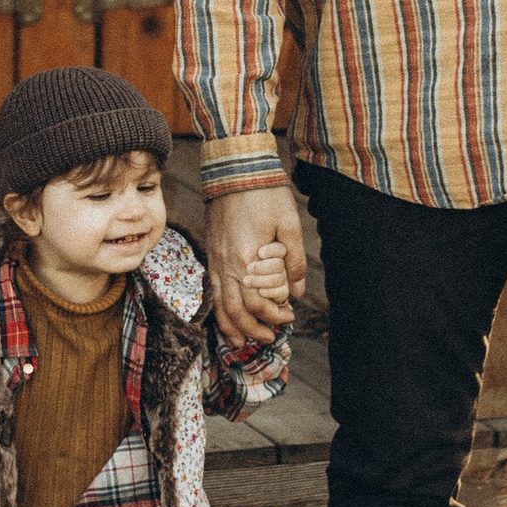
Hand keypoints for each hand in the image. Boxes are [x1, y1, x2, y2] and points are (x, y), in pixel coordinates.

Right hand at [205, 185, 306, 343]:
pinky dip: (220, 309)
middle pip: (234, 312)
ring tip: (244, 340)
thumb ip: (293, 261)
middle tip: (269, 336)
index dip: (274, 315)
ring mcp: (214, 259)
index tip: (288, 316)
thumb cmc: (264, 193)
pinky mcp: (211, 252)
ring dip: (232, 326)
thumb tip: (296, 291)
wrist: (235, 167)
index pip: (257, 303)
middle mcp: (226, 264)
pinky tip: (230, 315)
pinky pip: (212, 290)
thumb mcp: (290, 224)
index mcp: (246, 259)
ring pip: (218, 305)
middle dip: (252, 330)